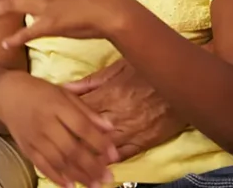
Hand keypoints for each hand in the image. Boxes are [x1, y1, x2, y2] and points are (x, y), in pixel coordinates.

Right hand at [0, 71, 116, 187]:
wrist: (6, 94)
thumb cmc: (39, 91)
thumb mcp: (64, 92)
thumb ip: (86, 111)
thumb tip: (110, 128)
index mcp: (56, 105)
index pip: (81, 127)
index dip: (99, 143)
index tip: (114, 155)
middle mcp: (44, 122)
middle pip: (71, 148)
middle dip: (91, 166)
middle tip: (108, 178)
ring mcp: (34, 137)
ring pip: (58, 161)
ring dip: (77, 175)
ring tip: (94, 185)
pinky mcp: (26, 147)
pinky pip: (41, 165)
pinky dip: (56, 177)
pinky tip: (70, 185)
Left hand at [65, 58, 186, 160]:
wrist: (184, 81)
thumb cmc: (148, 70)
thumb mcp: (117, 69)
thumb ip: (90, 82)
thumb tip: (65, 88)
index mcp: (109, 94)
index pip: (78, 110)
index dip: (62, 118)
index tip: (49, 122)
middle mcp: (118, 115)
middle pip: (87, 131)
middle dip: (70, 139)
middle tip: (53, 146)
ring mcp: (132, 130)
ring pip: (104, 147)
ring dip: (87, 155)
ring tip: (70, 160)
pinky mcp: (146, 141)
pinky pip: (125, 154)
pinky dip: (110, 161)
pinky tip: (99, 165)